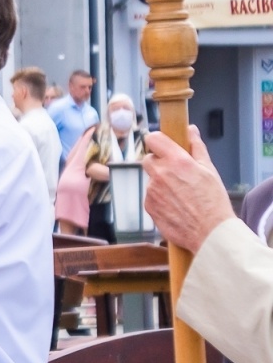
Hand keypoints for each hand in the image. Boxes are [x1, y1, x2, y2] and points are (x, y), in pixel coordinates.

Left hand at [143, 128, 234, 253]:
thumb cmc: (213, 202)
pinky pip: (150, 195)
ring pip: (151, 178)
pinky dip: (159, 197)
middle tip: (177, 173)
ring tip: (181, 193)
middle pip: (149, 158)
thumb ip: (196, 147)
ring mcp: (151, 190)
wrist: (209, 232)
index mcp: (177, 161)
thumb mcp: (209, 170)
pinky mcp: (148, 205)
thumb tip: (190, 130)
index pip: (153, 138)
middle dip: (160, 162)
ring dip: (161, 182)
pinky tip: (175, 204)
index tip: (163, 145)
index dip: (158, 141)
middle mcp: (160, 173)